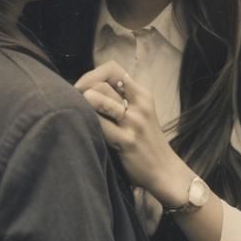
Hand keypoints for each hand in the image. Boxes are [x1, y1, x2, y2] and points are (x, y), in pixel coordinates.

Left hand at [75, 60, 191, 207]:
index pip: (112, 69)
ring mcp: (133, 122)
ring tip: (81, 118)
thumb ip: (122, 101)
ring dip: (84, 106)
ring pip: (97, 99)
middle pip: (100, 84)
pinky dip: (86, 124)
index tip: (83, 90)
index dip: (91, 76)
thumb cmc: (147, 144)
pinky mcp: (125, 140)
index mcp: (143, 95)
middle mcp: (139, 105)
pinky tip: (85, 131)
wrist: (165, 171)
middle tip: (74, 106)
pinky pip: (98, 124)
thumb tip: (88, 90)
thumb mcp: (142, 114)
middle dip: (82, 92)